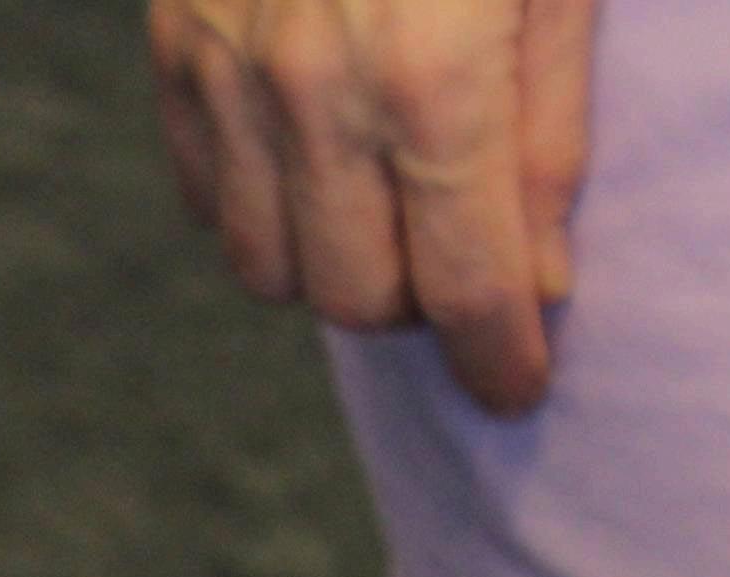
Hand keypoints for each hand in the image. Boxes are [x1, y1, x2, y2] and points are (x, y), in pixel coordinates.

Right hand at [149, 0, 599, 414]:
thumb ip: (551, 130)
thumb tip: (540, 281)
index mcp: (431, 73)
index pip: (465, 287)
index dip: (498, 357)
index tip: (516, 384)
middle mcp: (311, 87)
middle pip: (355, 297)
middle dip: (417, 305)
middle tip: (459, 256)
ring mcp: (229, 66)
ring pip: (264, 266)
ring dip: (331, 263)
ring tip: (382, 205)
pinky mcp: (177, 38)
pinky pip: (204, 193)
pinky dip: (259, 204)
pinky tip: (313, 154)